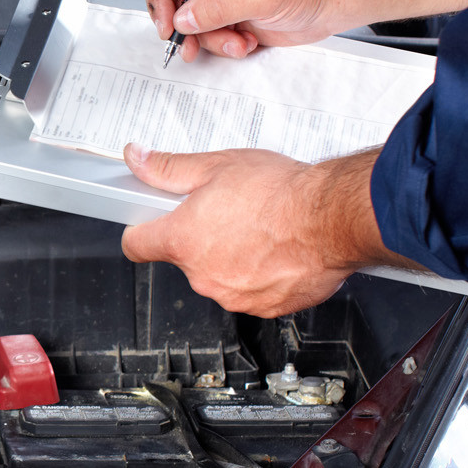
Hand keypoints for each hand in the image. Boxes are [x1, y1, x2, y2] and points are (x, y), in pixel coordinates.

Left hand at [119, 145, 388, 316]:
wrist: (331, 218)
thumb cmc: (281, 193)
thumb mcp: (216, 166)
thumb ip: (168, 168)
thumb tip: (138, 159)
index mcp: (183, 240)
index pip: (136, 245)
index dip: (141, 230)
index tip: (149, 223)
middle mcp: (203, 275)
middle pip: (184, 258)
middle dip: (199, 237)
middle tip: (226, 212)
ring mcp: (233, 295)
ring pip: (219, 276)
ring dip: (231, 257)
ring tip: (258, 229)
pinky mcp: (264, 308)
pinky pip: (251, 291)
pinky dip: (259, 274)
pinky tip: (276, 249)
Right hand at [145, 0, 350, 62]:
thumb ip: (216, 6)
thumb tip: (183, 19)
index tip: (168, 21)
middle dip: (184, 25)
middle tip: (189, 43)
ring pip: (188, 21)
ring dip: (210, 39)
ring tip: (236, 41)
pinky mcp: (226, 12)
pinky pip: (206, 34)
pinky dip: (223, 44)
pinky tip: (245, 41)